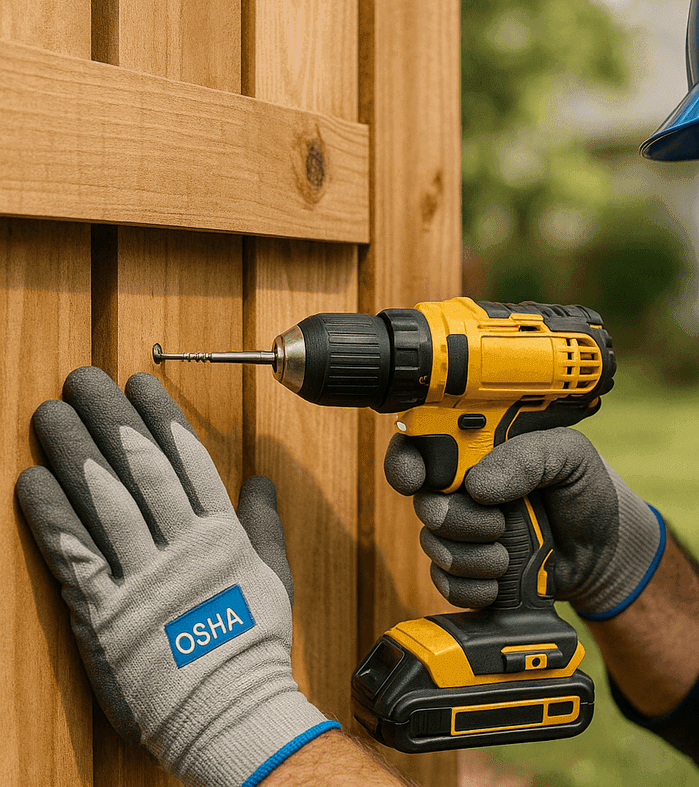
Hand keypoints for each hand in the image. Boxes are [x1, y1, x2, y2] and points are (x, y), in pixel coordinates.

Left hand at [15, 367, 336, 786]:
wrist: (229, 708)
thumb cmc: (254, 646)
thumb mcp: (273, 578)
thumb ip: (263, 525)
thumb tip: (261, 482)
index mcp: (222, 536)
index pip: (187, 461)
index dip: (159, 416)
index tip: (138, 382)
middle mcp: (181, 548)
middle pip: (139, 469)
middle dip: (109, 417)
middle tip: (83, 381)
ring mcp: (142, 577)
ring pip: (103, 500)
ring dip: (73, 451)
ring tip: (51, 414)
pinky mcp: (106, 611)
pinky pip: (74, 553)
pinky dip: (51, 515)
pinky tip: (33, 481)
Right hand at [384, 428, 664, 618]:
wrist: (603, 550)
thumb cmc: (585, 492)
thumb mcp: (570, 456)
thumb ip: (528, 457)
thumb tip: (478, 484)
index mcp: (481, 449)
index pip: (421, 444)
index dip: (406, 462)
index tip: (417, 480)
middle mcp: (463, 488)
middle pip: (424, 502)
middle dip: (458, 520)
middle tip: (497, 524)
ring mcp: (464, 531)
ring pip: (435, 545)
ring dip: (473, 557)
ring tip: (510, 554)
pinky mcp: (468, 571)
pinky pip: (445, 583)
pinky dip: (473, 588)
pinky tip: (502, 580)